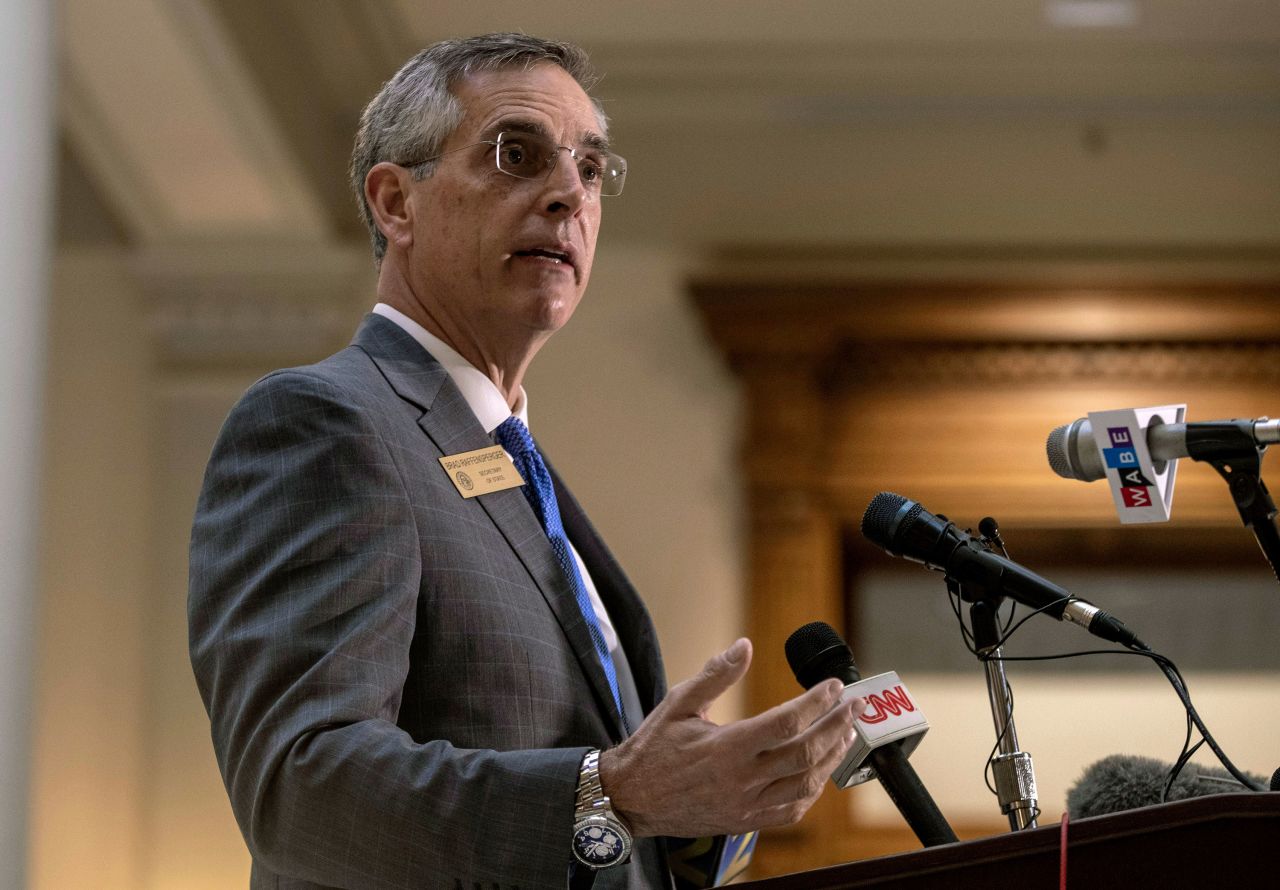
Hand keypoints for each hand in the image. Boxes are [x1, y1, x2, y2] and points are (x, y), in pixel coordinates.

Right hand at [598, 638, 863, 837]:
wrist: (630, 799)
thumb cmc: (652, 748)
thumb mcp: (678, 703)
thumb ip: (716, 674)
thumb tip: (745, 646)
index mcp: (726, 747)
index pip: (786, 721)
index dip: (816, 702)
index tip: (833, 686)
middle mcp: (741, 779)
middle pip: (805, 752)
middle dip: (836, 726)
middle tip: (853, 707)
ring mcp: (746, 805)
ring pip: (805, 783)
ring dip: (831, 757)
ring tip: (845, 734)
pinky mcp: (745, 821)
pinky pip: (791, 810)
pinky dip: (812, 790)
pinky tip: (820, 771)